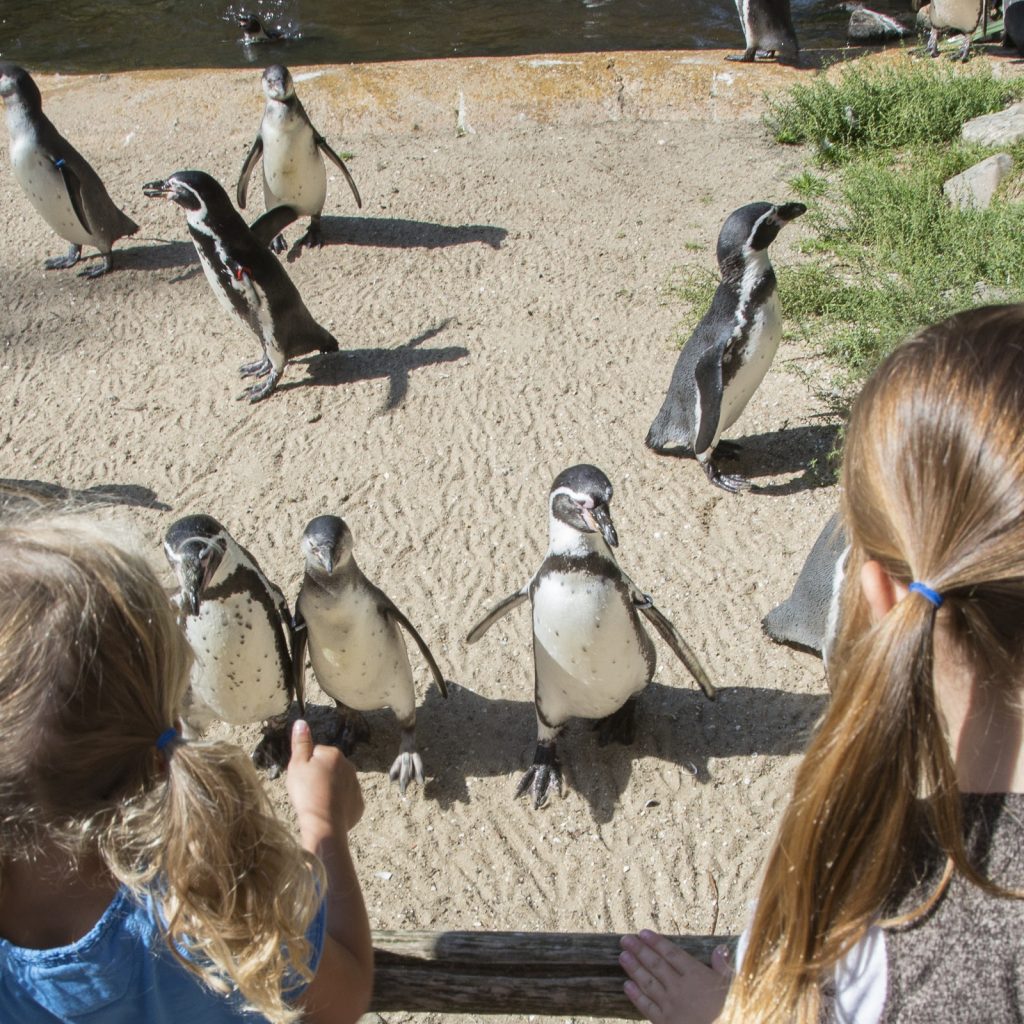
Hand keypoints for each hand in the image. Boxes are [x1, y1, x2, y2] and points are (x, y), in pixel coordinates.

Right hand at [286, 719, 363, 837]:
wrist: (324, 823)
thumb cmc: (307, 792)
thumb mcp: (297, 765)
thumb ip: (300, 743)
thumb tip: (301, 722)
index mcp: (334, 754)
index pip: (316, 754)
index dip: (306, 766)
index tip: (303, 778)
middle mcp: (349, 766)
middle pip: (328, 768)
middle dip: (320, 776)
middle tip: (308, 791)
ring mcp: (356, 785)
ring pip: (338, 783)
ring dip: (329, 789)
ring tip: (317, 802)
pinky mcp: (358, 804)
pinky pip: (345, 800)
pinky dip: (337, 804)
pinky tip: (327, 812)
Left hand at [619, 931, 731, 1023]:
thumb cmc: (731, 1012)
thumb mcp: (734, 988)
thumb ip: (723, 968)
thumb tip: (720, 948)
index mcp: (697, 976)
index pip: (672, 954)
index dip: (656, 942)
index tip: (643, 933)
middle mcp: (680, 988)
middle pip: (656, 965)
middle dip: (639, 950)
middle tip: (625, 939)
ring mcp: (671, 1006)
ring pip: (648, 983)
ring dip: (634, 968)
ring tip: (623, 956)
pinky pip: (647, 1007)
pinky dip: (636, 995)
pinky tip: (627, 985)